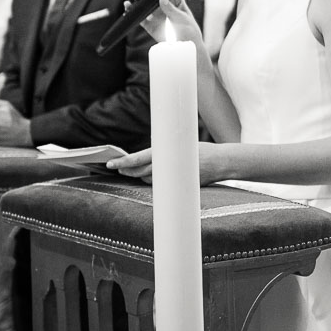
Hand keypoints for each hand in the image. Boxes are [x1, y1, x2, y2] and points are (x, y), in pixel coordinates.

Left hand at [108, 143, 226, 185]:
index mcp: (165, 154)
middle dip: (126, 170)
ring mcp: (171, 179)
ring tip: (131, 170)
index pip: (138, 160)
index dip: (123, 162)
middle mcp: (166, 168)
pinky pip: (159, 185)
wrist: (220, 163)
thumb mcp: (181, 143)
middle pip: (139, 172)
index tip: (110, 163)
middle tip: (116, 167)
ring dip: (140, 175)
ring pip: (147, 180)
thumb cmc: (201, 150)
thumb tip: (148, 156)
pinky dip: (152, 180)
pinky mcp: (176, 186)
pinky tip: (150, 176)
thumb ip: (163, 151)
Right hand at [127, 0, 202, 43]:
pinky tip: (128, 5)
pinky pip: (139, 16)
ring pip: (145, 2)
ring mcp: (156, 14)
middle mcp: (164, 5)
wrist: (185, 48)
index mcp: (176, 1)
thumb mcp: (182, 19)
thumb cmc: (189, 31)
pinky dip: (132, 10)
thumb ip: (171, 9)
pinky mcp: (149, 24)